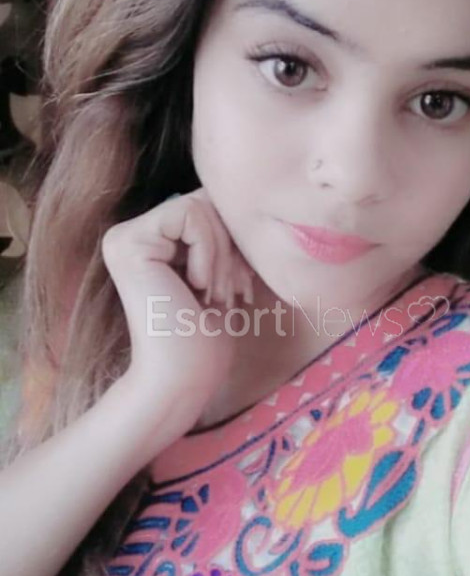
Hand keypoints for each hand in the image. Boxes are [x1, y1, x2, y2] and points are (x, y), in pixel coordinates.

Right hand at [101, 187, 254, 436]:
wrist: (181, 380)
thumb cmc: (204, 340)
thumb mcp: (219, 275)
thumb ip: (218, 236)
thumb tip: (239, 196)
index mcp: (149, 242)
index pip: (207, 208)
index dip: (234, 241)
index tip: (239, 289)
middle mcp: (130, 235)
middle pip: (205, 201)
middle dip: (231, 247)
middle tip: (229, 295)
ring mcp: (124, 237)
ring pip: (200, 205)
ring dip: (222, 255)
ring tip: (215, 297)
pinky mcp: (128, 242)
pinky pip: (189, 213)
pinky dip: (209, 250)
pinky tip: (198, 287)